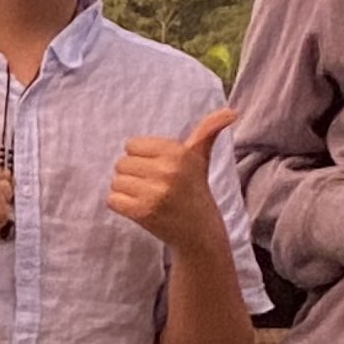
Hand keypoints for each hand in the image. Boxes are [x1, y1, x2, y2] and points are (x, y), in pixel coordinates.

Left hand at [108, 106, 237, 258]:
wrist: (199, 230)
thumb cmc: (194, 189)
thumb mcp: (200, 157)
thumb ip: (207, 131)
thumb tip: (231, 112)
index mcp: (178, 153)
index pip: (131, 145)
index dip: (141, 157)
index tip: (159, 169)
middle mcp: (167, 170)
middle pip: (121, 163)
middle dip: (134, 175)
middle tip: (154, 185)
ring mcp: (154, 192)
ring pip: (116, 181)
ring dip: (126, 191)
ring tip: (148, 196)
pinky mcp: (142, 211)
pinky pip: (112, 200)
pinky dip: (121, 205)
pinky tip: (140, 208)